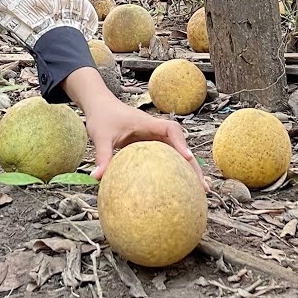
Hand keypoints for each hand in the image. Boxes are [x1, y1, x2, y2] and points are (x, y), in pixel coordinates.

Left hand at [62, 67, 207, 190]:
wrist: (100, 105)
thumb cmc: (102, 116)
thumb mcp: (101, 136)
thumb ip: (102, 156)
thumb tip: (95, 178)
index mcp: (147, 124)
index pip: (171, 130)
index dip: (180, 143)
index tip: (187, 158)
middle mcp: (155, 130)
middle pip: (181, 146)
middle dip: (193, 165)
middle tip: (202, 187)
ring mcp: (154, 137)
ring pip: (176, 153)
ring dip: (188, 169)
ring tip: (198, 192)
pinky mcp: (149, 145)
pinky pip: (166, 158)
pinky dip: (174, 170)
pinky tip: (177, 188)